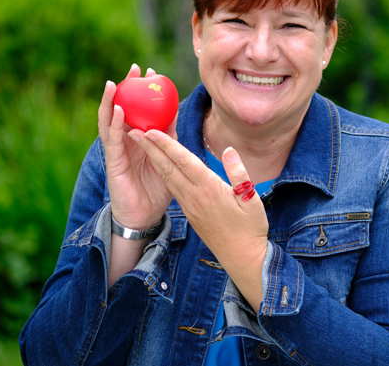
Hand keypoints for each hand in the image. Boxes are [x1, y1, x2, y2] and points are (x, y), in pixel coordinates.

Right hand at [98, 64, 175, 229]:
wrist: (146, 214)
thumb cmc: (158, 186)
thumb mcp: (169, 156)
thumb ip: (170, 136)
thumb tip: (176, 113)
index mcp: (140, 137)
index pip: (140, 108)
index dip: (144, 89)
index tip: (152, 72)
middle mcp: (127, 139)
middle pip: (123, 107)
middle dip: (126, 87)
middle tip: (133, 69)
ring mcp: (118, 149)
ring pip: (110, 120)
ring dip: (112, 101)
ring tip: (114, 83)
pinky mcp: (113, 161)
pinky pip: (112, 139)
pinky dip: (115, 123)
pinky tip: (119, 110)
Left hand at [130, 129, 268, 309]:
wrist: (241, 257)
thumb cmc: (250, 228)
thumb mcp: (252, 199)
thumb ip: (239, 173)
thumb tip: (229, 150)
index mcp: (210, 189)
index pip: (184, 161)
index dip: (167, 145)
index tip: (152, 131)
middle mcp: (195, 196)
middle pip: (169, 168)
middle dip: (151, 149)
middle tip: (136, 132)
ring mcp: (190, 205)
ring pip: (167, 178)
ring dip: (153, 160)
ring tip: (143, 145)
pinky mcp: (189, 213)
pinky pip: (172, 188)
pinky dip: (163, 174)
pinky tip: (160, 167)